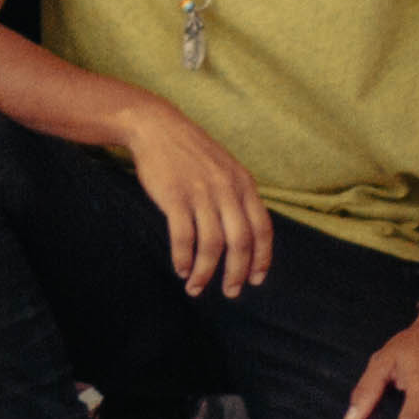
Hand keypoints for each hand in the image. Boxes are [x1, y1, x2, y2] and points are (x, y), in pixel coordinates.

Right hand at [123, 99, 271, 294]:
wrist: (156, 126)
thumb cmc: (190, 152)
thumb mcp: (225, 168)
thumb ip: (237, 196)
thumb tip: (247, 235)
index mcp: (243, 183)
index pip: (262, 229)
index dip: (262, 258)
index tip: (255, 279)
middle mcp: (226, 189)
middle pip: (240, 242)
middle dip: (236, 273)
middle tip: (230, 293)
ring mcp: (200, 193)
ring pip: (211, 245)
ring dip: (205, 272)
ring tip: (196, 288)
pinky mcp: (174, 196)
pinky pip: (184, 237)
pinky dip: (183, 258)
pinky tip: (180, 269)